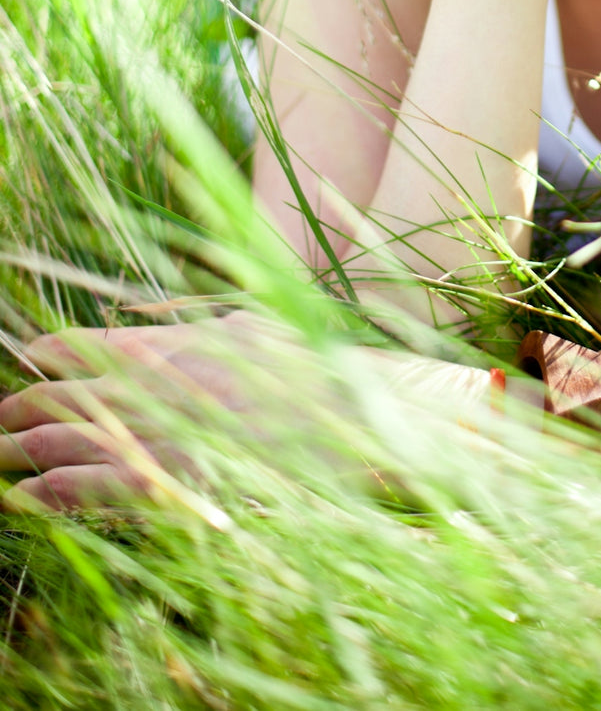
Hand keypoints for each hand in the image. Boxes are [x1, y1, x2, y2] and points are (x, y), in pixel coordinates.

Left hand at [0, 315, 292, 512]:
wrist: (344, 414)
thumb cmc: (310, 369)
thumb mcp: (253, 327)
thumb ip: (206, 328)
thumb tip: (175, 328)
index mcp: (175, 343)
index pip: (96, 345)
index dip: (56, 351)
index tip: (33, 355)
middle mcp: (153, 383)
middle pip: (66, 392)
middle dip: (23, 405)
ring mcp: (154, 432)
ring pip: (65, 439)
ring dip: (20, 447)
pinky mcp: (163, 481)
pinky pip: (89, 488)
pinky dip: (49, 493)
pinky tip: (20, 498)